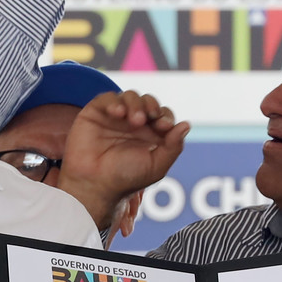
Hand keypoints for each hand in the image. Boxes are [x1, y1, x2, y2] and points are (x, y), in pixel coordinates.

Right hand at [56, 91, 188, 230]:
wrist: (94, 185)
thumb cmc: (125, 179)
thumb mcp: (156, 166)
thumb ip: (173, 146)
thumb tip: (186, 124)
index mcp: (149, 135)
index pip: (163, 115)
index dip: (165, 116)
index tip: (164, 126)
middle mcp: (132, 124)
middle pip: (148, 101)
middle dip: (152, 106)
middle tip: (148, 120)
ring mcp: (114, 117)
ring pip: (130, 96)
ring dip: (136, 104)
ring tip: (134, 120)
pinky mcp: (95, 113)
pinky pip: (107, 98)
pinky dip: (114, 101)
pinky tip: (118, 113)